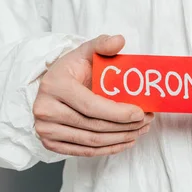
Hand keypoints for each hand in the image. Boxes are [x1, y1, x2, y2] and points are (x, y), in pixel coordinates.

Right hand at [33, 35, 153, 156]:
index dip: (118, 113)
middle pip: (94, 126)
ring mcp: (46, 129)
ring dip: (121, 139)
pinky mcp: (50, 144)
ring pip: (92, 141)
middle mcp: (45, 110)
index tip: (140, 113)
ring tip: (140, 130)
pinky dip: (108, 149)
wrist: (52, 86)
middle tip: (146, 121)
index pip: (91, 106)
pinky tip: (125, 141)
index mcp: (55, 86)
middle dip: (125, 126)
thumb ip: (102, 44)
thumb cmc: (72, 70)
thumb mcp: (85, 52)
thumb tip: (119, 40)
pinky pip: (85, 151)